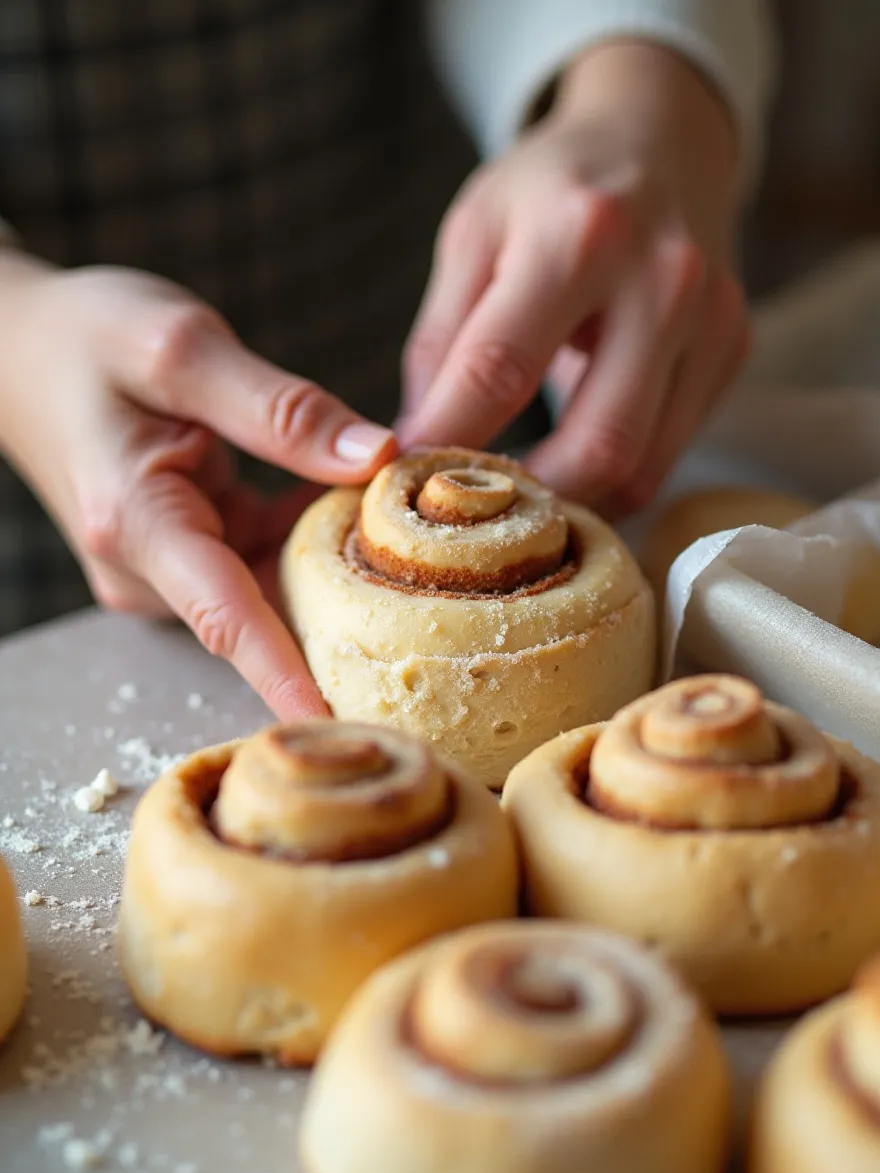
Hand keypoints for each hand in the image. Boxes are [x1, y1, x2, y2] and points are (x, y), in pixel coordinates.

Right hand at [0, 254, 396, 718]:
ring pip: (270, 595)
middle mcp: (149, 569)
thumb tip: (379, 457)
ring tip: (416, 556)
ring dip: (336, 579)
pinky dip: (309, 547)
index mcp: (138, 522)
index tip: (346, 728)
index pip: (228, 620)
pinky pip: (263, 567)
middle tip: (439, 626)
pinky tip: (359, 516)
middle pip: (261, 621)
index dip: (291, 678)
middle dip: (345, 629)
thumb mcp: (182, 348)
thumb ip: (281, 410)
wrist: (17, 348)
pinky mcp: (185, 556)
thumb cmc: (86, 337)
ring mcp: (166, 570)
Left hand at [401, 40, 749, 517]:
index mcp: (578, 235)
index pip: (498, 372)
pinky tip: (572, 466)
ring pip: (644, 467)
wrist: (659, 139)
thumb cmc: (549, 191)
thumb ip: (440, 344)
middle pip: (598, 445)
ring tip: (520, 501)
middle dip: (527, 501)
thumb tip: (415, 451)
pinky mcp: (734, 349)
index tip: (408, 485)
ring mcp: (712, 319)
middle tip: (475, 519)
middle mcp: (662, 278)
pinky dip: (614, 477)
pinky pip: (669, 452)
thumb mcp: (473, 236)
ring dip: (574, 502)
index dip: (447, 443)